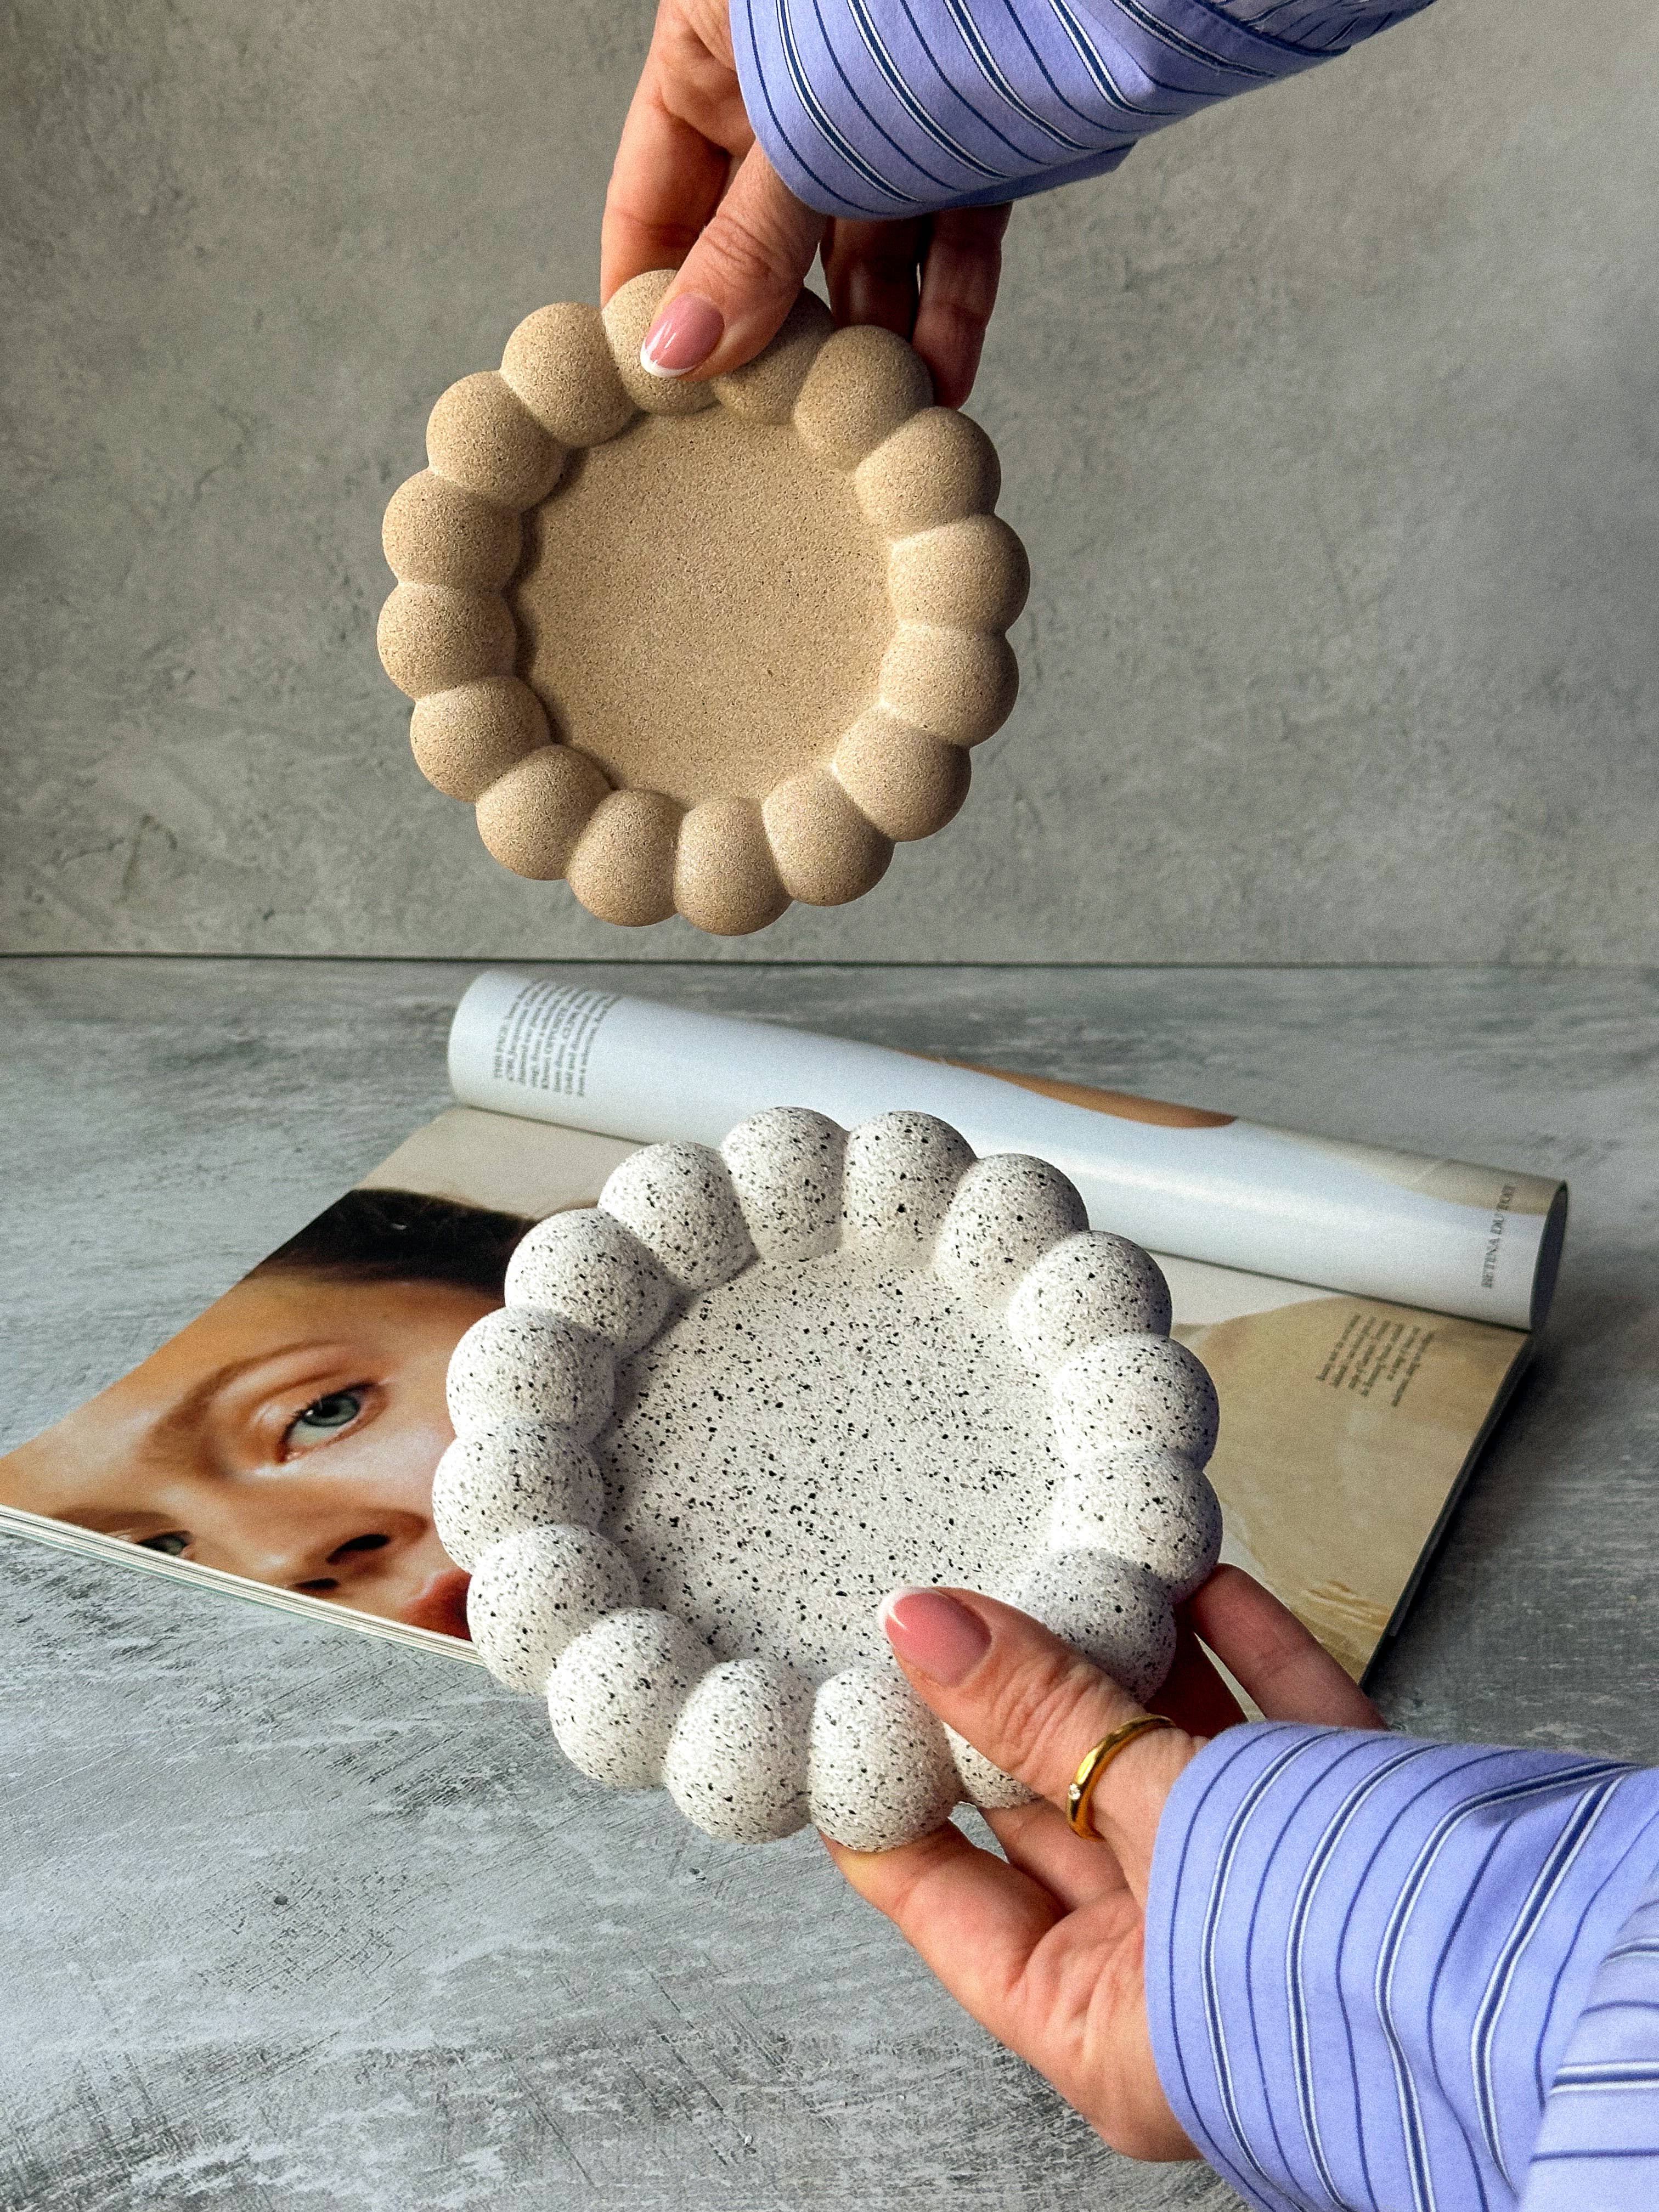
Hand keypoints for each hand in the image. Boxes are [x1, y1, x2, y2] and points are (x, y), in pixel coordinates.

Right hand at [601, 0, 1009, 403]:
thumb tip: (680, 352)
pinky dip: (947, 309)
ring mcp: (879, 110)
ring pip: (862, 249)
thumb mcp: (799, 123)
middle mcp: (787, 86)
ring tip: (876, 417)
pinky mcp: (969, 132)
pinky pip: (946, 236)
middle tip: (782, 427)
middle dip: (779, 337)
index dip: (660, 301)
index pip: (654, 203)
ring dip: (874, 339)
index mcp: (710, 52)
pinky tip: (942, 379)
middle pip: (760, 241)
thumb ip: (746, 244)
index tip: (671, 397)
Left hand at [825, 1566, 1383, 2158]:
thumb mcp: (1165, 1819)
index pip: (946, 1895)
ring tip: (1073, 1556)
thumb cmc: (1350, 1957)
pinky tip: (1198, 1574)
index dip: (890, 1788)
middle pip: (1056, 1812)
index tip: (851, 1689)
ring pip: (1168, 1760)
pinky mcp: (1353, 1836)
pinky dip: (1236, 1651)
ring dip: (1127, 1657)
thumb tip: (922, 1629)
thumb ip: (1044, 1716)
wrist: (1564, 1973)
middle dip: (1012, 1698)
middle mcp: (1176, 1970)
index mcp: (1101, 2022)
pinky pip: (1272, 1732)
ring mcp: (1266, 1898)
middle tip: (961, 1592)